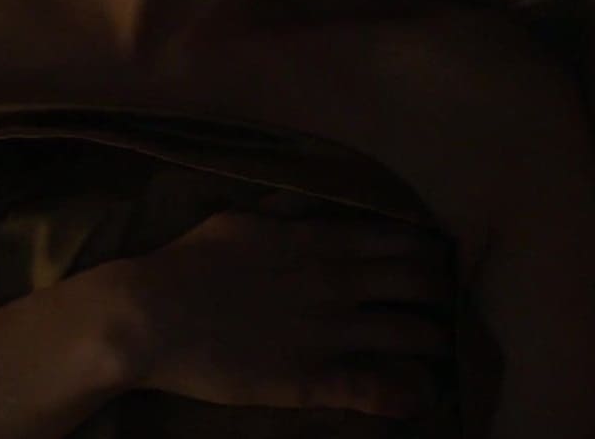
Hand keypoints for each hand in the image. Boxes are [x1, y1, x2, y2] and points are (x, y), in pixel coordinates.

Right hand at [115, 206, 456, 418]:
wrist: (150, 316)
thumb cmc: (192, 263)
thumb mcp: (244, 218)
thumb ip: (287, 208)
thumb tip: (313, 198)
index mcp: (324, 242)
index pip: (402, 241)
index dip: (427, 251)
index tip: (435, 258)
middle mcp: (339, 283)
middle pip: (419, 282)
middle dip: (440, 291)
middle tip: (444, 301)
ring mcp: (330, 332)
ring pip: (409, 333)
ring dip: (433, 338)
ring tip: (441, 345)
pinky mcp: (311, 378)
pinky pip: (374, 387)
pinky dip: (403, 392)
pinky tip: (419, 395)